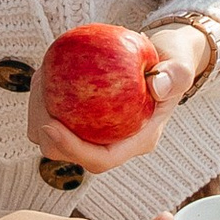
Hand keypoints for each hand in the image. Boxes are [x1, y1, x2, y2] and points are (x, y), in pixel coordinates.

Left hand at [33, 22, 211, 173]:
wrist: (164, 60)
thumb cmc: (172, 64)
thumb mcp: (180, 65)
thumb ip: (175, 76)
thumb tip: (157, 87)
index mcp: (138, 140)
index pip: (101, 159)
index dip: (72, 149)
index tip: (50, 124)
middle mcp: (114, 142)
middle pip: (70, 154)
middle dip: (45, 133)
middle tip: (40, 93)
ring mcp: (98, 132)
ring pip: (55, 139)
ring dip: (39, 113)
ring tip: (42, 78)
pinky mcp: (84, 119)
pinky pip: (57, 116)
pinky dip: (44, 99)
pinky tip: (44, 73)